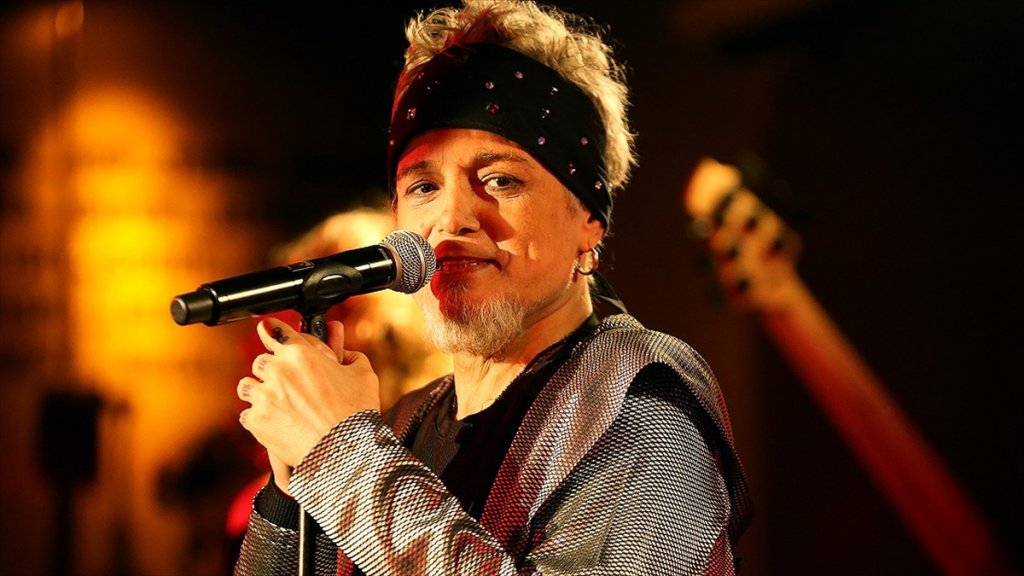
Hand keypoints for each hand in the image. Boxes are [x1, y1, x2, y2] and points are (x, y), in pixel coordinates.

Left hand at [237, 317, 380, 468]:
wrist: (343, 452)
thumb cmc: (355, 414)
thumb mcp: (363, 375)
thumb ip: (349, 355)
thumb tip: (341, 349)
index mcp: (300, 354)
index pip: (275, 331)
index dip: (273, 329)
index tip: (268, 329)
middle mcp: (277, 371)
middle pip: (261, 360)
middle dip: (273, 369)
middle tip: (289, 382)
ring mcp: (263, 397)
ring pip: (247, 385)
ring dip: (259, 390)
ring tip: (276, 402)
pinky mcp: (256, 421)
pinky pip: (246, 414)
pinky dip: (258, 417)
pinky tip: (276, 421)